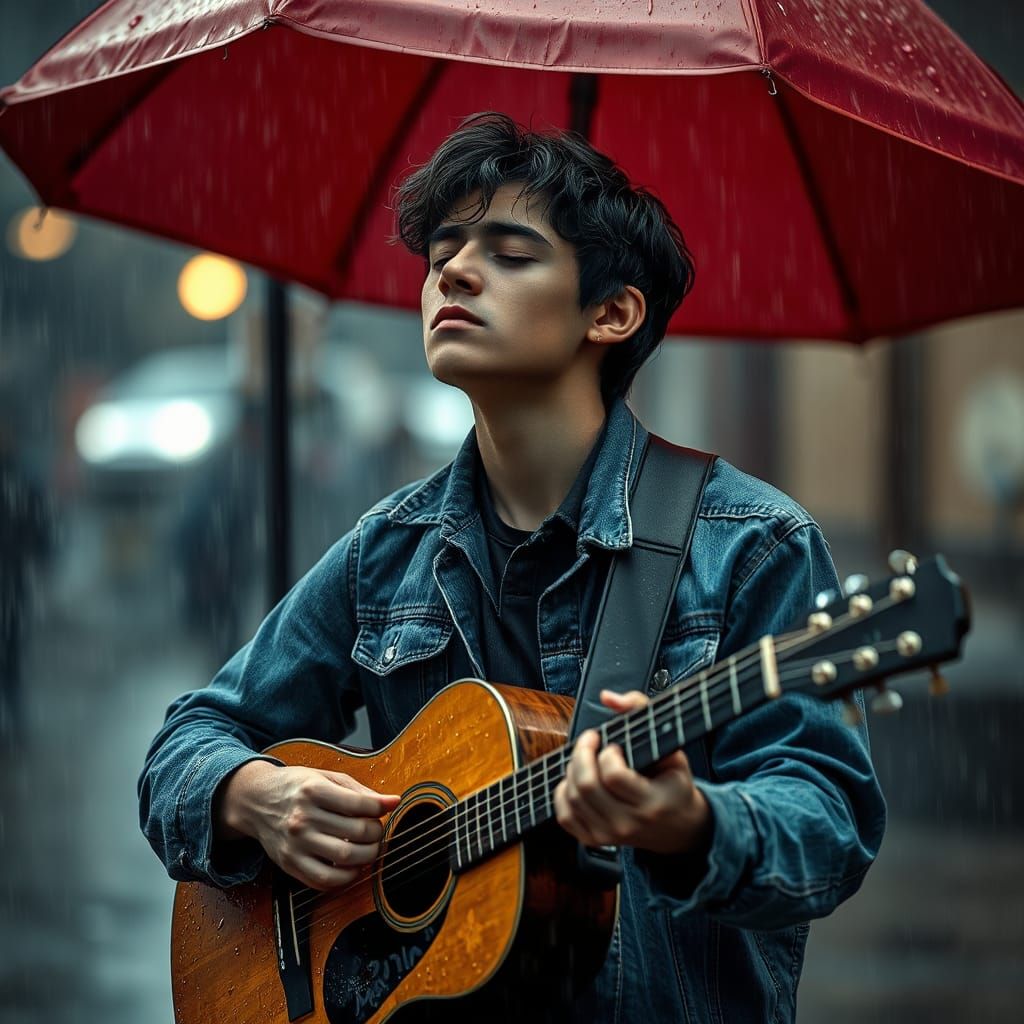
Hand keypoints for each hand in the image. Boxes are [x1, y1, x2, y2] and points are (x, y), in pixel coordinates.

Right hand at [216, 761, 399, 889]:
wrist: (257, 800)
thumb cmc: (298, 787)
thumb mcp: (326, 777)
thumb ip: (360, 790)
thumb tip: (392, 801)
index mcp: (313, 790)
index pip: (358, 804)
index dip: (380, 808)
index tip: (387, 807)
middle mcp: (302, 817)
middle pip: (355, 832)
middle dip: (376, 833)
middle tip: (376, 830)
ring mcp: (295, 843)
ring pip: (343, 857)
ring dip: (367, 855)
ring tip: (369, 848)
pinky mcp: (289, 864)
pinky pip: (324, 880)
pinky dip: (346, 877)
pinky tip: (352, 866)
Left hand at [553, 690, 711, 855]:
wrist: (680, 828)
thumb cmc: (673, 782)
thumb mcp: (670, 746)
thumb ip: (641, 711)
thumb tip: (607, 697)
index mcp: (652, 803)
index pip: (613, 776)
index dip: (607, 753)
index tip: (613, 744)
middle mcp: (629, 823)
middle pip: (587, 786)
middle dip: (582, 753)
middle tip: (591, 740)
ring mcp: (610, 835)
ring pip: (573, 799)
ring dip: (573, 769)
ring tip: (586, 757)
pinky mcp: (595, 839)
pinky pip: (565, 815)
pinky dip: (563, 792)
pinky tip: (576, 778)